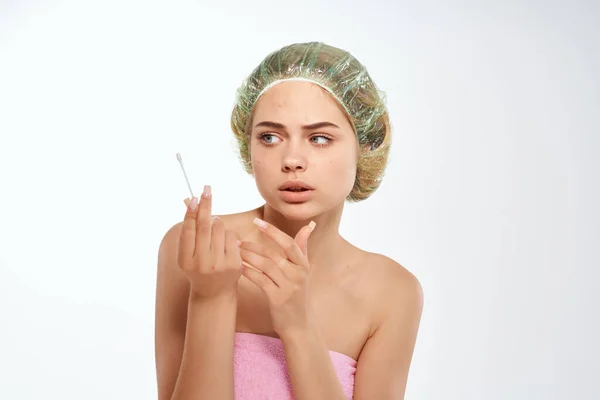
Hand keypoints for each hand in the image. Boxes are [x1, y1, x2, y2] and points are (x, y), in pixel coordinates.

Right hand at [178, 185, 242, 299]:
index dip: (192, 212)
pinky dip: (228, 235)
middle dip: (206, 205)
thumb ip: (188, 232)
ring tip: (214, 233)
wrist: (214, 292)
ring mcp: (219, 264)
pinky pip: (232, 236)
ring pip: (219, 228)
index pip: (188, 230)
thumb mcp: (188, 254)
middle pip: (204, 226)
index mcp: (185, 260)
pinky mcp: (234, 264)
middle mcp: (201, 263)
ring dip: (217, 224)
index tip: (195, 197)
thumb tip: (193, 203)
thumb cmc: (199, 268)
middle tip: (207, 189)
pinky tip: (225, 243)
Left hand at [239, 218, 315, 336]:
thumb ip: (303, 248)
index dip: (272, 231)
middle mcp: (298, 274)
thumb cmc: (297, 295)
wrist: (298, 325)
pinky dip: (249, 272)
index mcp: (304, 265)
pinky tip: (240, 267)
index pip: (289, 243)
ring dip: (249, 257)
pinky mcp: (278, 298)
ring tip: (236, 252)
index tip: (257, 222)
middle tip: (238, 241)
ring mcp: (289, 287)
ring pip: (266, 266)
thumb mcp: (303, 271)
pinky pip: (261, 280)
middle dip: (254, 245)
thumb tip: (310, 225)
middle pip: (274, 254)